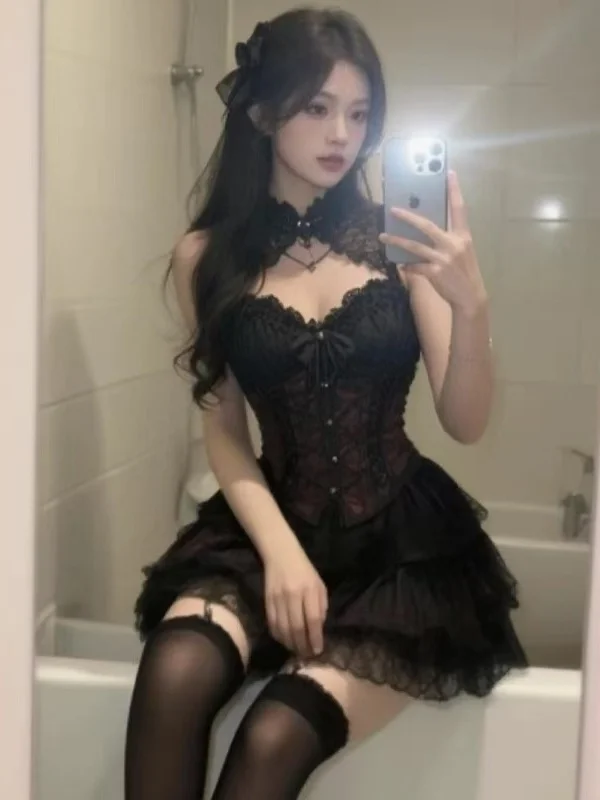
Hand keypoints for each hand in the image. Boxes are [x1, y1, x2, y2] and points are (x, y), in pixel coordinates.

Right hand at [264, 542, 327, 657]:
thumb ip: (321, 606)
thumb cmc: (304, 570)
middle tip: (307, 655)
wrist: (280, 554)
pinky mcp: (267, 601)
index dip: (315, 638)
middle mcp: (292, 595)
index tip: (317, 651)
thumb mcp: (319, 585)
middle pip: (297, 628)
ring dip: (290, 644)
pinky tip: (285, 641)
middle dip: (302, 646)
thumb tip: (318, 629)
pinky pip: (272, 624)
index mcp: (309, 590)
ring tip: (297, 651)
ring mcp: (277, 598)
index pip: (313, 619)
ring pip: (283, 629)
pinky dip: (278, 636)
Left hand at [380, 171, 487, 315]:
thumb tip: (424, 231)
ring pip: (414, 246)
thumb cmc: (464, 272)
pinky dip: (406, 265)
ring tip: (382, 236)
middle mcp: (453, 244)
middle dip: (408, 217)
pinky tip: (400, 264)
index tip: (449, 172)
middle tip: (393, 209)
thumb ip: (448, 239)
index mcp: (463, 236)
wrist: (470, 297)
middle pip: (427, 226)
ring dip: (396, 241)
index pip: (459, 209)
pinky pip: (414, 266)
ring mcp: (443, 259)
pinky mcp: (435, 273)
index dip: (454, 190)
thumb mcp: (462, 251)